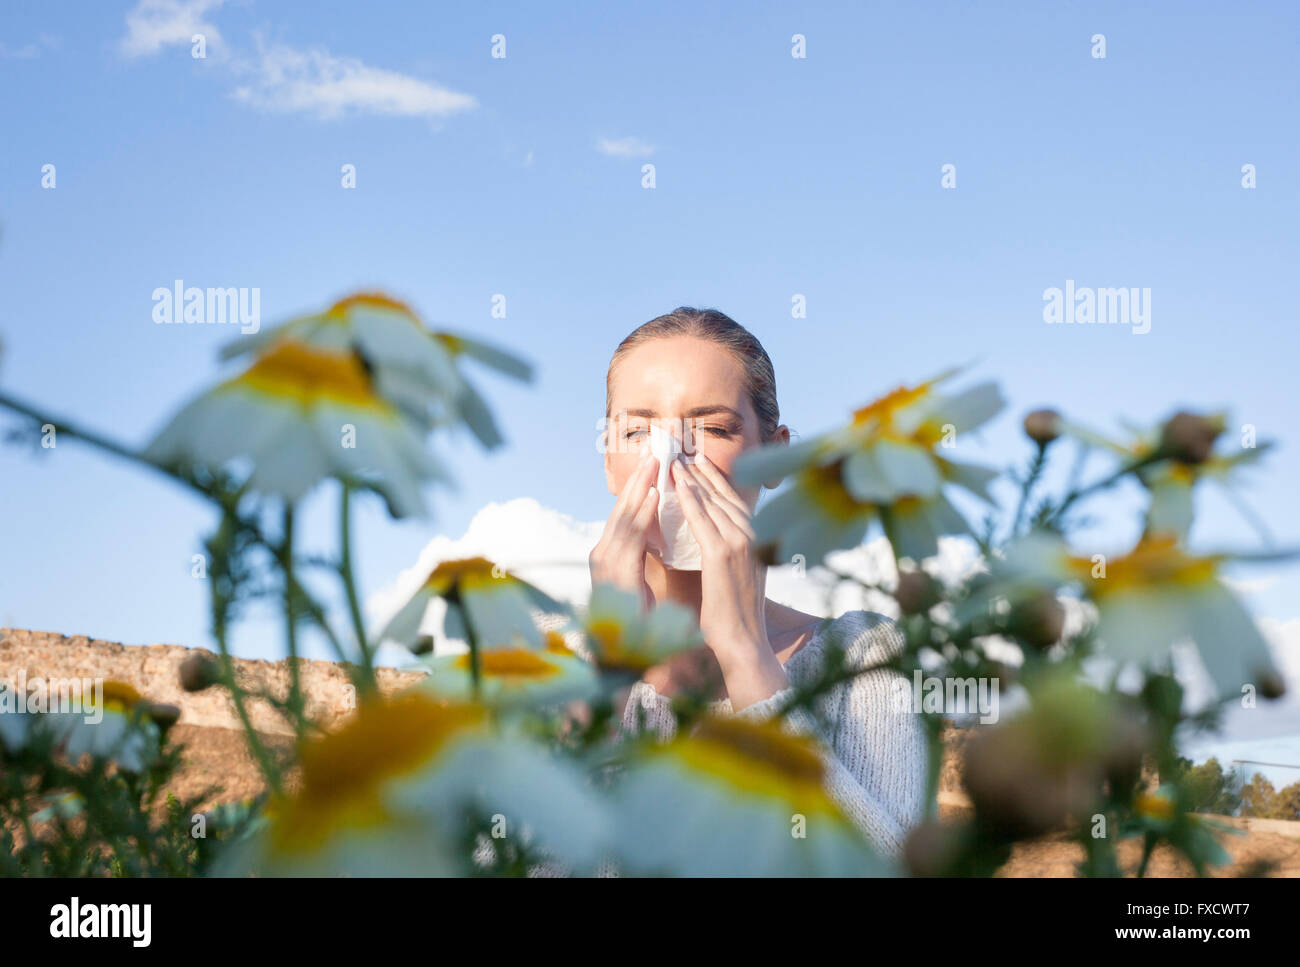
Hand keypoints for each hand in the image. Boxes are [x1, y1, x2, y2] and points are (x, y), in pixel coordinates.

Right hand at [589, 449, 659, 611]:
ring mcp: (605, 562)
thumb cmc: (638, 621)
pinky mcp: (614, 572)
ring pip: (625, 516)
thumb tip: (655, 533)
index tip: (654, 464)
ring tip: (655, 462)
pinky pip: (631, 536)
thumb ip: (642, 554)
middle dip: (639, 478)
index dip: (639, 487)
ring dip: (641, 487)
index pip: (625, 514)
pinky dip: (643, 513)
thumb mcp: (640, 579)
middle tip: (654, 450)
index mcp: (609, 554)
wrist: (626, 656)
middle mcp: (602, 554)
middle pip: (622, 508)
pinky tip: (654, 495)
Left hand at [670, 453, 788, 707]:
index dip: (716, 480)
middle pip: (725, 494)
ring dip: (693, 478)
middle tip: (684, 450)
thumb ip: (729, 556)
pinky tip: (676, 485)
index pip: (734, 501)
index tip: (699, 462)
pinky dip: (689, 499)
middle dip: (703, 472)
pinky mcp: (723, 555)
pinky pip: (702, 519)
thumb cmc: (736, 618)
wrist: (745, 643)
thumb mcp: (738, 577)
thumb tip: (714, 542)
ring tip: (675, 460)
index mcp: (758, 540)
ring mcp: (741, 543)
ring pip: (713, 501)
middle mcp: (754, 536)